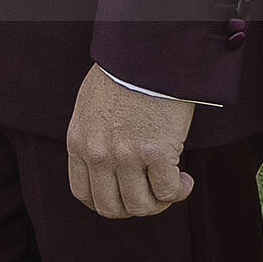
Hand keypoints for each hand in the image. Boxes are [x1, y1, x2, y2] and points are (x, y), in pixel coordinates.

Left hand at [65, 65, 195, 219]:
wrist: (145, 53)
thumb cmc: (121, 74)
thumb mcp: (89, 107)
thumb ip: (93, 138)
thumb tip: (106, 166)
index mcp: (78, 141)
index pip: (83, 193)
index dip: (107, 202)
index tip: (124, 196)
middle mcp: (97, 153)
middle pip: (111, 207)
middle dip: (134, 207)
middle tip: (150, 193)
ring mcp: (125, 155)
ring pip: (141, 206)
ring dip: (159, 202)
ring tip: (170, 184)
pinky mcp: (155, 153)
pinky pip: (168, 192)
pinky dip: (180, 191)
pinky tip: (185, 178)